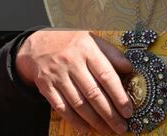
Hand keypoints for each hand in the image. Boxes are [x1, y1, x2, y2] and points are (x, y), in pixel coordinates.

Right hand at [15, 29, 133, 132]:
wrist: (36, 44)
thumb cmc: (69, 43)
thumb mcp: (91, 40)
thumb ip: (111, 53)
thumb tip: (129, 69)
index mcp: (86, 49)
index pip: (107, 76)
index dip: (119, 97)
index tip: (128, 111)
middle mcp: (70, 62)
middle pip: (93, 94)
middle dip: (110, 114)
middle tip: (121, 127)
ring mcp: (56, 74)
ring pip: (78, 103)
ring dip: (95, 121)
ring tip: (107, 130)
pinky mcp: (45, 85)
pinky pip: (61, 107)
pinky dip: (74, 120)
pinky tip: (85, 127)